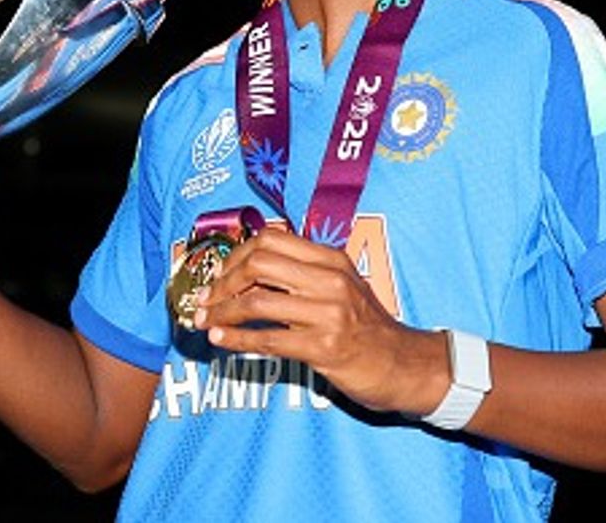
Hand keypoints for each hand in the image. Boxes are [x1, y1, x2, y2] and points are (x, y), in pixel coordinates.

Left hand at [193, 225, 442, 414]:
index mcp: (330, 259)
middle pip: (258, 264)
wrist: (403, 364)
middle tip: (203, 300)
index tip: (217, 275)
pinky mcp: (324, 347)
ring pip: (256, 301)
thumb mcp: (342, 286)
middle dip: (221, 283)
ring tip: (203, 321)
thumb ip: (304, 273)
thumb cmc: (367, 326)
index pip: (270, 240)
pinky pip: (268, 339)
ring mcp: (328, 313)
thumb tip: (248, 268)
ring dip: (220, 311)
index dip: (235, 256)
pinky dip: (236, 338)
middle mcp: (329, 279)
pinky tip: (220, 339)